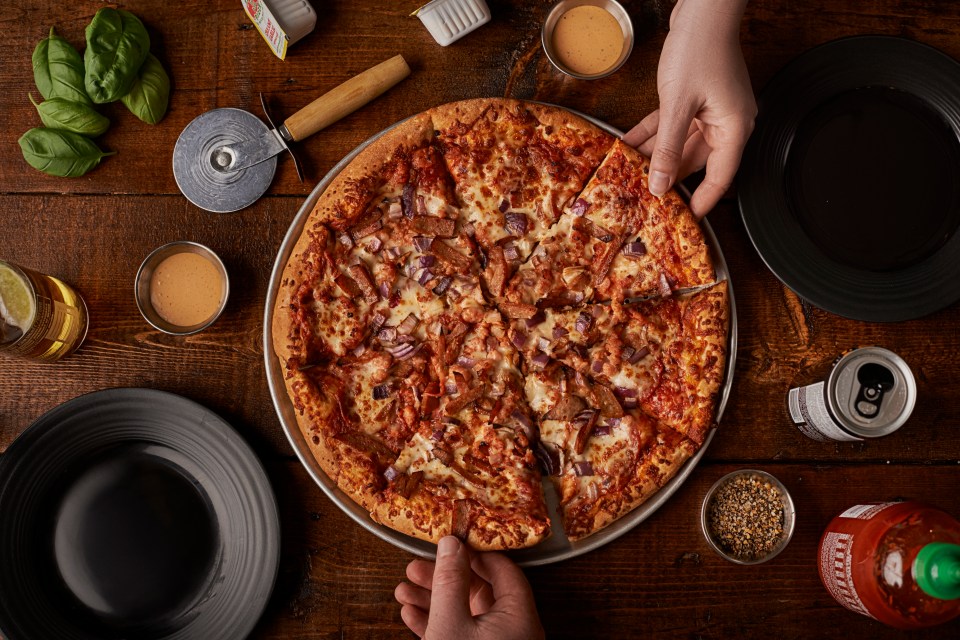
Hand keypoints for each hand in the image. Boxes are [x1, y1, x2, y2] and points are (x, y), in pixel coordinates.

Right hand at [394, 536, 543, 639]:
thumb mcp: (451, 621)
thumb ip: (450, 581)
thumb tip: (451, 545)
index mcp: (520, 616)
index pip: (503, 570)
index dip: (473, 553)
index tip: (450, 544)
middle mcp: (515, 631)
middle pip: (480, 591)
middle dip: (444, 578)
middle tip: (417, 566)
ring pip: (466, 613)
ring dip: (434, 600)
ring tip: (404, 590)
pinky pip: (461, 634)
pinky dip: (437, 623)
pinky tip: (411, 613)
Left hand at [622, 0, 755, 216]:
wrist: (703, 9)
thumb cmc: (699, 49)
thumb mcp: (677, 106)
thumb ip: (668, 149)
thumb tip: (659, 184)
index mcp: (734, 128)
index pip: (720, 177)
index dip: (704, 201)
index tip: (687, 219)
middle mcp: (726, 122)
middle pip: (697, 161)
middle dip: (669, 178)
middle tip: (646, 198)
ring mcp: (711, 109)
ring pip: (681, 143)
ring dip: (656, 155)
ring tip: (629, 172)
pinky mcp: (696, 97)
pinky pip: (673, 124)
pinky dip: (654, 133)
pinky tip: (629, 144)